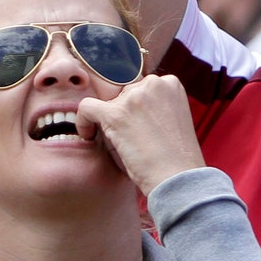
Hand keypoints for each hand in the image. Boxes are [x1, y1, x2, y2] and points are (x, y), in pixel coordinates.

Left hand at [75, 75, 206, 197]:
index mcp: (170, 83)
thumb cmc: (177, 158)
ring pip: (108, 103)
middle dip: (123, 114)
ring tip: (120, 144)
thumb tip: (130, 107)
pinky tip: (88, 135)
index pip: (141, 88)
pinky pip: (87, 107)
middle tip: (130, 139)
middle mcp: (153, 84)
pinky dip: (83, 121)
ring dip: (109, 122)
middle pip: (124, 94)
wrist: (178, 177)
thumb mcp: (173, 119)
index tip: (137, 127)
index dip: (136, 109)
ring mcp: (134, 98)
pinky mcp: (115, 114)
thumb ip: (156, 106)